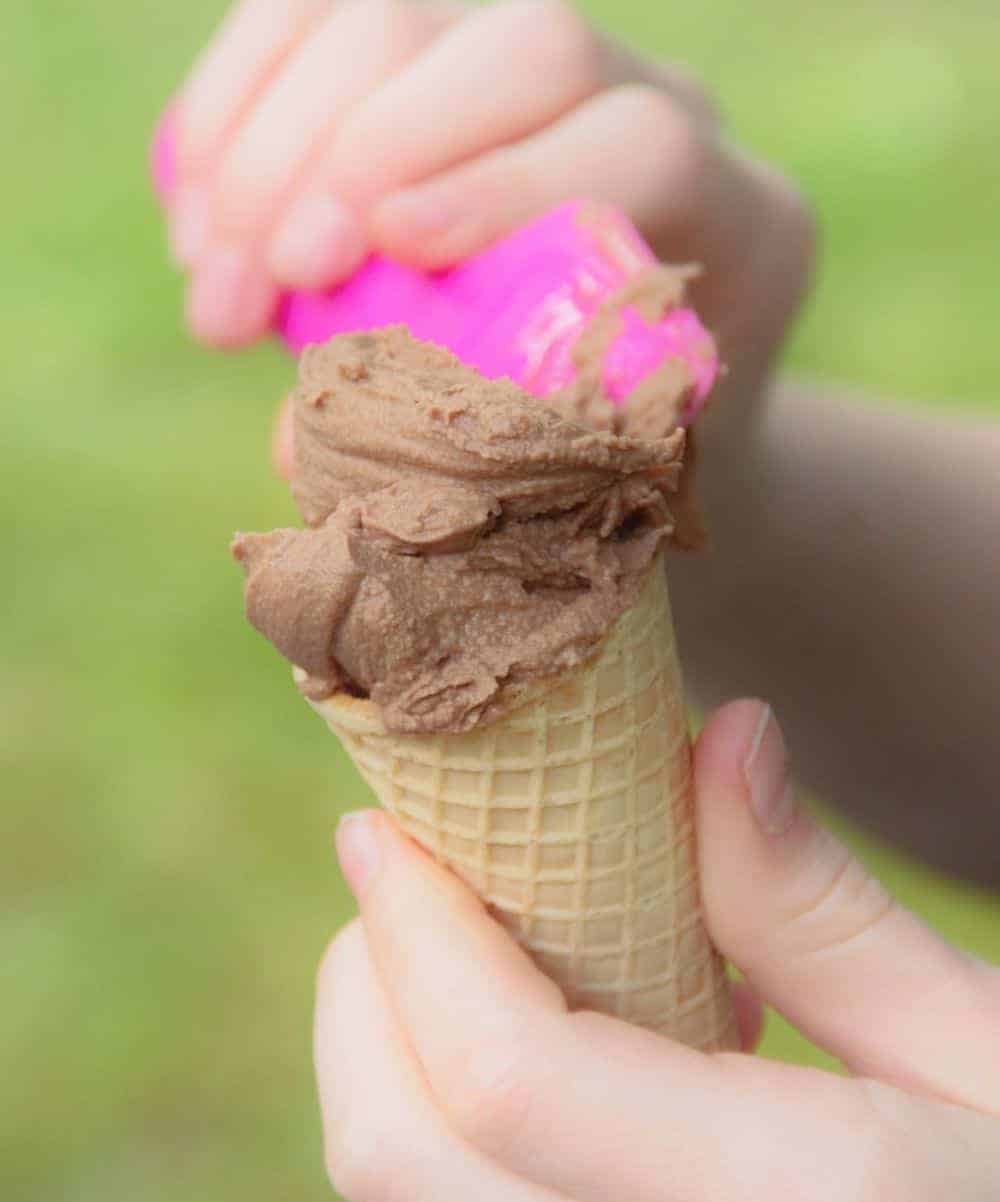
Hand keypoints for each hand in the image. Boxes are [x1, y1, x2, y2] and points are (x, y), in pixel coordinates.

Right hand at [167, 0, 812, 417]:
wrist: (621, 416)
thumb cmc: (602, 473)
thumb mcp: (562, 486)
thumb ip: (466, 460)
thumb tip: (300, 448)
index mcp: (733, 225)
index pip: (640, 143)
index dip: (506, 181)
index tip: (386, 246)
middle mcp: (654, 110)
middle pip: (522, 44)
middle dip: (366, 150)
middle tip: (270, 276)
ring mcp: (549, 67)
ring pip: (403, 15)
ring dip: (272, 136)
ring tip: (207, 267)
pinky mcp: (446, 53)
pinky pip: (328, 20)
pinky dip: (239, 101)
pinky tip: (191, 201)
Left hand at [315, 698, 999, 1201]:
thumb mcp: (990, 1052)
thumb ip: (826, 914)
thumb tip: (718, 742)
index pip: (508, 1076)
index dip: (414, 932)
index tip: (382, 828)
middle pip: (403, 1157)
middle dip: (366, 985)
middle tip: (406, 877)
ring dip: (403, 1050)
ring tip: (487, 950)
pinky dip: (464, 1127)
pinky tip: (572, 1059)